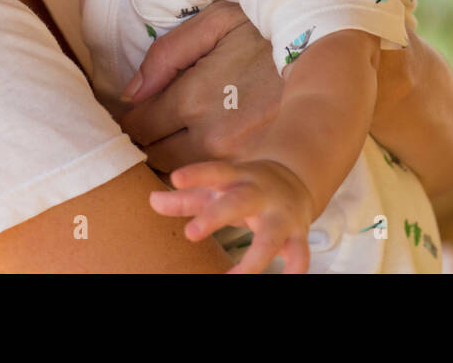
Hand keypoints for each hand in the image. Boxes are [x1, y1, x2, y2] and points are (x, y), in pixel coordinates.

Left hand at [117, 1, 282, 173]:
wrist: (329, 52)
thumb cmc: (267, 31)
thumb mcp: (215, 24)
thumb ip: (166, 56)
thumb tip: (130, 94)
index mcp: (194, 96)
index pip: (138, 126)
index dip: (125, 122)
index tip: (126, 117)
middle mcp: (211, 135)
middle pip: (154, 157)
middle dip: (145, 145)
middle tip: (146, 132)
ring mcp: (238, 158)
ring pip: (183, 177)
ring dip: (170, 165)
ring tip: (171, 148)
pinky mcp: (260, 169)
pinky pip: (216, 184)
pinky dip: (202, 178)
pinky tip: (202, 162)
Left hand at [149, 159, 313, 273]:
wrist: (295, 180)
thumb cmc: (246, 189)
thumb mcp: (217, 189)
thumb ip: (186, 198)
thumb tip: (152, 200)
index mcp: (237, 179)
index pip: (215, 172)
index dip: (196, 174)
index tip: (175, 179)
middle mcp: (260, 194)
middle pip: (239, 201)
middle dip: (217, 215)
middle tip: (192, 234)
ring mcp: (281, 215)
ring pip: (271, 237)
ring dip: (254, 260)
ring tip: (235, 279)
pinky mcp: (298, 234)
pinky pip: (300, 255)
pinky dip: (295, 270)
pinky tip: (284, 280)